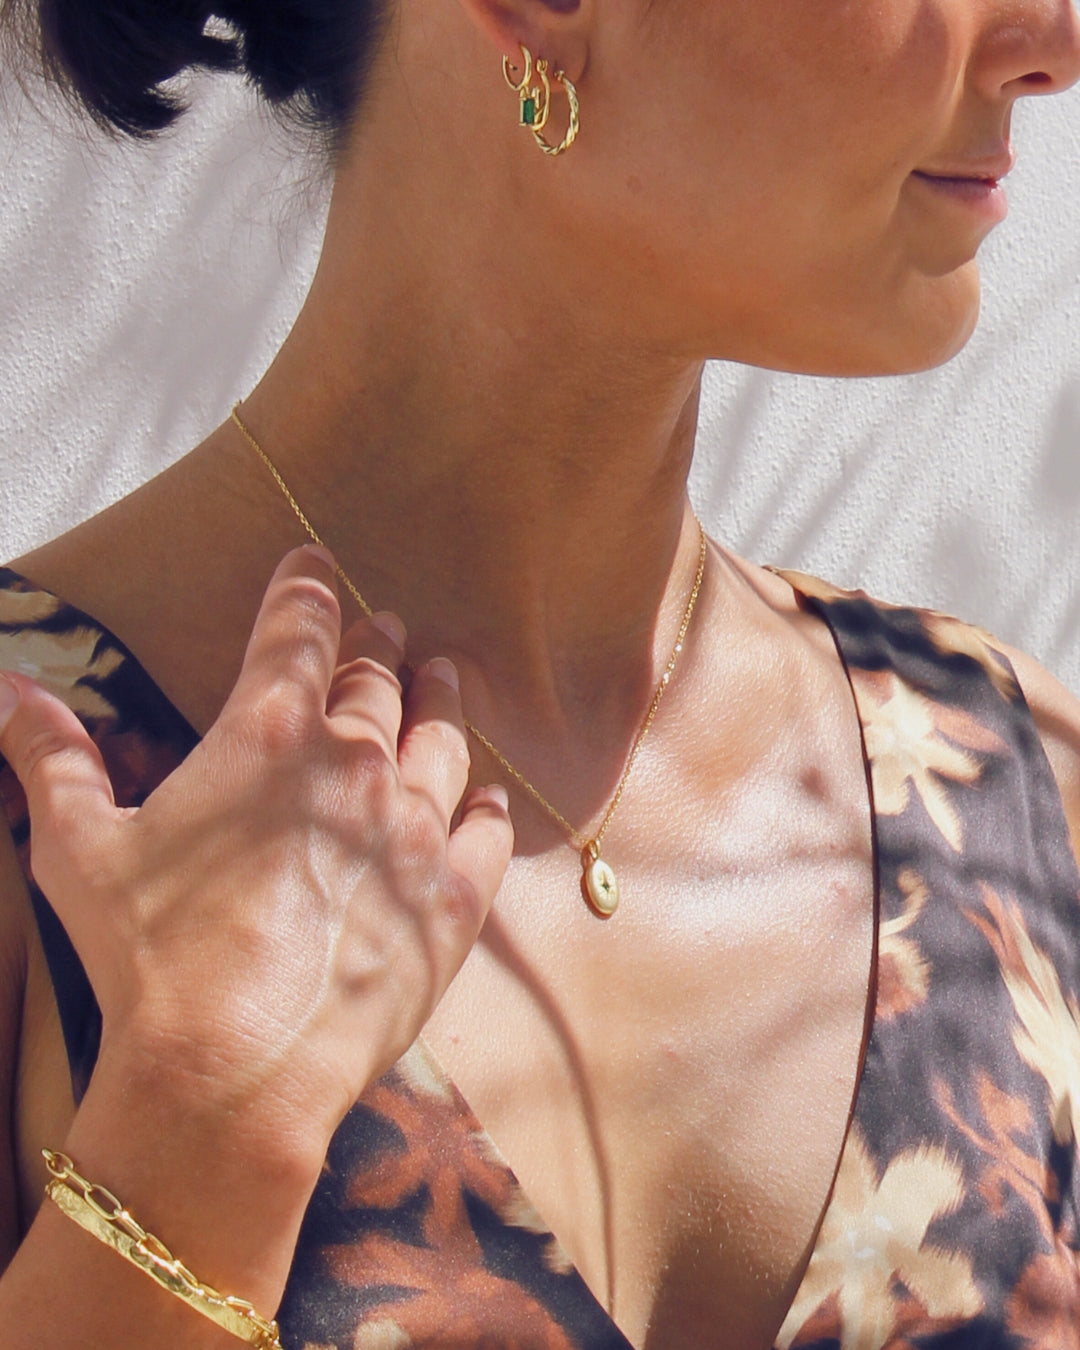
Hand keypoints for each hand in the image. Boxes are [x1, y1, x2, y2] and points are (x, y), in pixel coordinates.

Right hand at [0, 546, 512, 1158]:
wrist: (234, 1073)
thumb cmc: (150, 957)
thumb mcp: (82, 848)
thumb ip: (51, 757)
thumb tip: (8, 689)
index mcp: (269, 734)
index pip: (296, 630)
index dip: (305, 587)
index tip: (315, 563)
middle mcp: (356, 765)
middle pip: (376, 681)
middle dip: (376, 646)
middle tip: (383, 629)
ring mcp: (415, 831)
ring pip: (443, 740)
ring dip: (441, 701)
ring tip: (444, 678)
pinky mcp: (453, 901)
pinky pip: (486, 833)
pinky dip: (485, 806)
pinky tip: (485, 797)